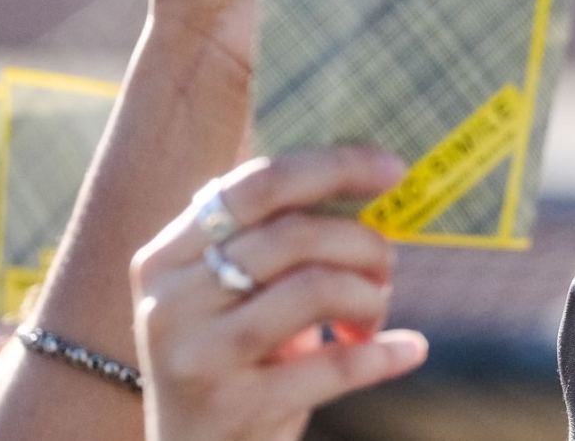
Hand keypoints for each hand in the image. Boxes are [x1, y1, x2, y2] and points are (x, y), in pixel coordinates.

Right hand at [130, 148, 428, 440]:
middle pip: (295, 233)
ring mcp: (197, 355)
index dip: (335, 167)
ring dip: (368, 297)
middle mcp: (170, 300)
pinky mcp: (232, 407)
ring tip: (371, 318)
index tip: (394, 170)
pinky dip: (384, 354)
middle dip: (363, 243)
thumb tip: (361, 178)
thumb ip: (272, 237)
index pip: (259, 183)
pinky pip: (334, 365)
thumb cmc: (230, 362)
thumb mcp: (229, 293)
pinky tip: (408, 350)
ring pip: (316, 287)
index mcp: (166, 255)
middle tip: (385, 270)